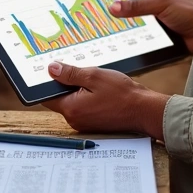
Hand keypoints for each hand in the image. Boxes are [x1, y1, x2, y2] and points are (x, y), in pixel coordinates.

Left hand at [41, 62, 168, 140]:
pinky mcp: (94, 124)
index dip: (48, 82)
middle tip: (80, 71)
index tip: (53, 70)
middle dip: (66, 84)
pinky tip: (101, 90)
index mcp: (71, 109)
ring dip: (79, 91)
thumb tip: (52, 69)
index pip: (47, 96)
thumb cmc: (122, 94)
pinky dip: (88, 98)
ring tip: (95, 81)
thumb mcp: (94, 76)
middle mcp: (75, 120)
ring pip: (73, 103)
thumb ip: (70, 74)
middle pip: (60, 99)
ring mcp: (85, 123)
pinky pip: (84, 108)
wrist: (145, 111)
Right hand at [111, 0, 192, 51]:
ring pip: (136, 14)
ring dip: (125, 16)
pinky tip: (120, 34)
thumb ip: (137, 6)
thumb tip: (112, 7)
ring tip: (104, 17)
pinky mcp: (160, 31)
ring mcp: (159, 15)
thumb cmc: (189, 13)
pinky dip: (132, 31)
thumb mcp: (161, 4)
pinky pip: (142, 29)